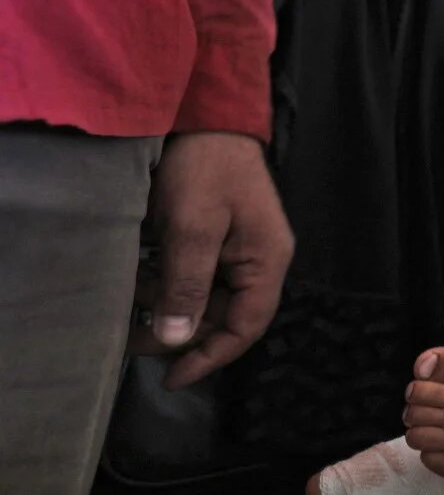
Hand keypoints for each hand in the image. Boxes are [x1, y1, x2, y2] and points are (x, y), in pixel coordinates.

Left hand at [129, 133, 294, 388]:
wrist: (207, 115)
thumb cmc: (206, 169)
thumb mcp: (192, 227)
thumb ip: (186, 285)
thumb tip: (177, 341)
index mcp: (266, 262)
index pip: (245, 328)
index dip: (208, 358)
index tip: (169, 379)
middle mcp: (260, 261)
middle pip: (221, 316)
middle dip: (175, 328)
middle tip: (128, 334)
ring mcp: (240, 248)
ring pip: (202, 297)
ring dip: (163, 301)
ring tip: (125, 289)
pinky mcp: (219, 237)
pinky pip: (194, 274)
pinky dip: (163, 279)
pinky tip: (137, 269)